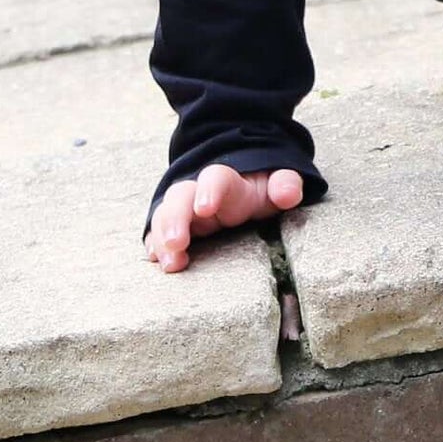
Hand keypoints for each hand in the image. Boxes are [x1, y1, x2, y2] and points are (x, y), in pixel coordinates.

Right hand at [144, 163, 304, 272]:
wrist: (239, 187)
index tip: (205, 207)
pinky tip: (156, 261)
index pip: (215, 178)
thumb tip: (288, 193)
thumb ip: (285, 185)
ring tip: (169, 263)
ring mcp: (183, 211)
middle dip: (175, 218)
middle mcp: (198, 194)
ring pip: (165, 216)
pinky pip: (158, 234)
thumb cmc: (258, 191)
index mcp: (228, 183)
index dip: (208, 190)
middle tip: (176, 242)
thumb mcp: (277, 184)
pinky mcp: (175, 228)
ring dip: (162, 238)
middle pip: (180, 197)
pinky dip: (155, 247)